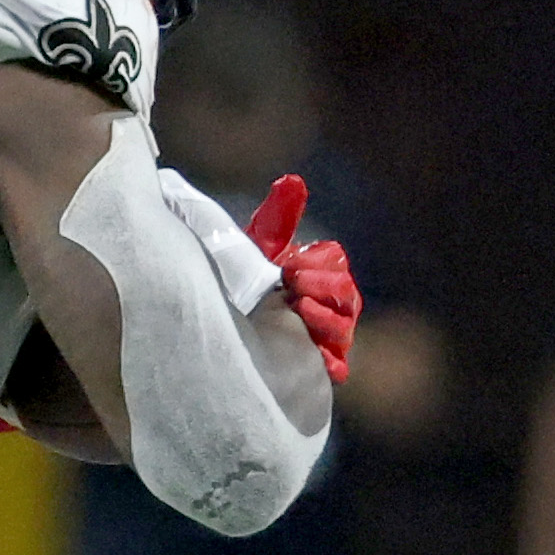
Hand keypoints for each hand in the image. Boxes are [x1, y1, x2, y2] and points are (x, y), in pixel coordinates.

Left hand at [245, 175, 358, 382]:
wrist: (209, 346)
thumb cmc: (233, 296)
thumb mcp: (249, 256)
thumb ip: (275, 221)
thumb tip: (292, 181)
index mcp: (310, 276)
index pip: (333, 262)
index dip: (318, 263)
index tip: (290, 267)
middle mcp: (321, 308)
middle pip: (345, 293)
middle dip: (322, 286)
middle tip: (293, 286)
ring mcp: (321, 342)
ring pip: (343, 325)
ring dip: (323, 315)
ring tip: (299, 309)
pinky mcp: (315, 374)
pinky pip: (338, 364)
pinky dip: (329, 355)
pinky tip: (316, 352)